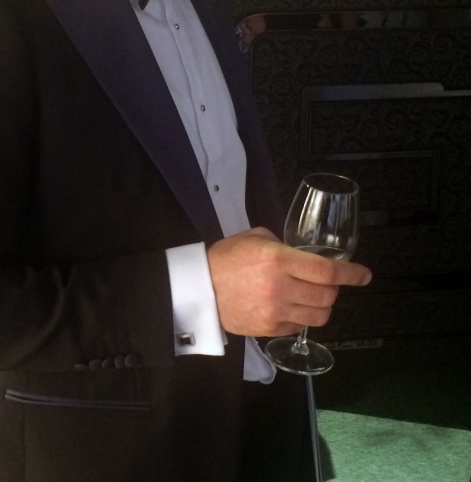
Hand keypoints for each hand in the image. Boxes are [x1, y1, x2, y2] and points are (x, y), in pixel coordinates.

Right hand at [206, 227, 371, 337]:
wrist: (200, 287)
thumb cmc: (228, 256)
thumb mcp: (256, 237)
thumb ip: (284, 245)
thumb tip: (305, 256)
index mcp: (278, 259)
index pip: (326, 271)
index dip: (351, 274)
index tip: (366, 275)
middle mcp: (281, 287)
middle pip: (327, 295)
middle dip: (333, 289)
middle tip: (324, 283)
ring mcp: (275, 312)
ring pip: (319, 315)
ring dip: (322, 305)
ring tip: (310, 297)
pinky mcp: (269, 329)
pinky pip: (301, 327)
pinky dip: (303, 317)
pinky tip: (292, 307)